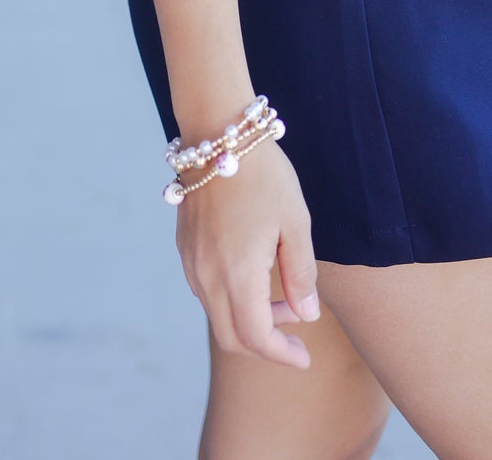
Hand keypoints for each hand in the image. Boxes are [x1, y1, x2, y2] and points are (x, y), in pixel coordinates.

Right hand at [175, 137, 320, 369]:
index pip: (257, 338)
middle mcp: (207, 276)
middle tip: (296, 327)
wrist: (218, 134)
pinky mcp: (185, 247)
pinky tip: (254, 274)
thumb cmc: (263, 174)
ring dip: (248, 318)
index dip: (282, 355)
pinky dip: (231, 298)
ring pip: (216, 314)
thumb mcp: (294, 221)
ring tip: (282, 293)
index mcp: (237, 275)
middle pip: (232, 336)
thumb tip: (306, 314)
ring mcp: (191, 262)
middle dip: (266, 343)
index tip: (304, 357)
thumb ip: (300, 273)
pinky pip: (205, 290)